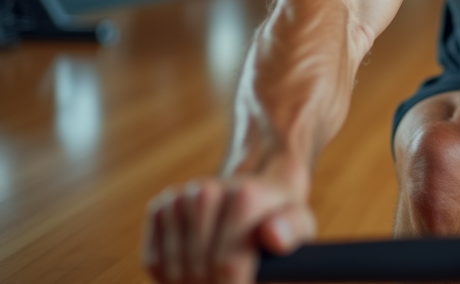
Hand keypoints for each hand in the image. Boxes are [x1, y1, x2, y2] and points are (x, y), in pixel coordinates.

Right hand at [142, 160, 315, 283]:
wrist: (254, 192)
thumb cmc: (278, 218)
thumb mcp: (298, 225)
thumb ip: (292, 232)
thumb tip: (272, 236)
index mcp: (244, 196)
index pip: (227, 265)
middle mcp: (206, 191)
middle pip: (199, 271)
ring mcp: (179, 199)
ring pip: (173, 270)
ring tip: (216, 279)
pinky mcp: (159, 209)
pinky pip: (154, 262)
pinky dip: (172, 277)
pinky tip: (196, 269)